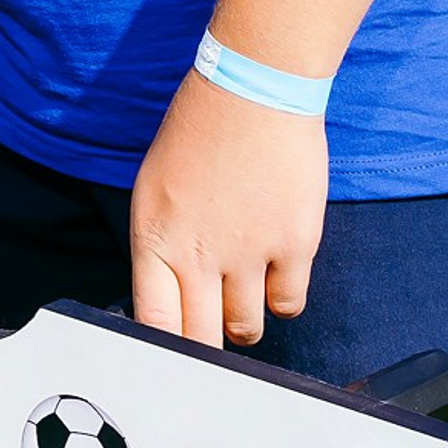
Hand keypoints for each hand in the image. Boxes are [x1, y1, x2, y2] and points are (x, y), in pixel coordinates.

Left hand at [128, 69, 327, 346]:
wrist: (254, 89)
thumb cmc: (201, 128)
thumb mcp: (156, 186)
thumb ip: (161, 242)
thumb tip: (168, 292)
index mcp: (154, 236)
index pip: (153, 321)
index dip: (162, 349)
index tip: (169, 358)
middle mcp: (198, 252)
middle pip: (200, 339)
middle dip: (204, 345)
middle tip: (210, 336)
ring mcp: (248, 253)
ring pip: (246, 327)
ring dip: (243, 319)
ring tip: (242, 292)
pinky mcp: (294, 245)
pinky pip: (289, 304)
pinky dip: (282, 298)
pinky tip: (275, 276)